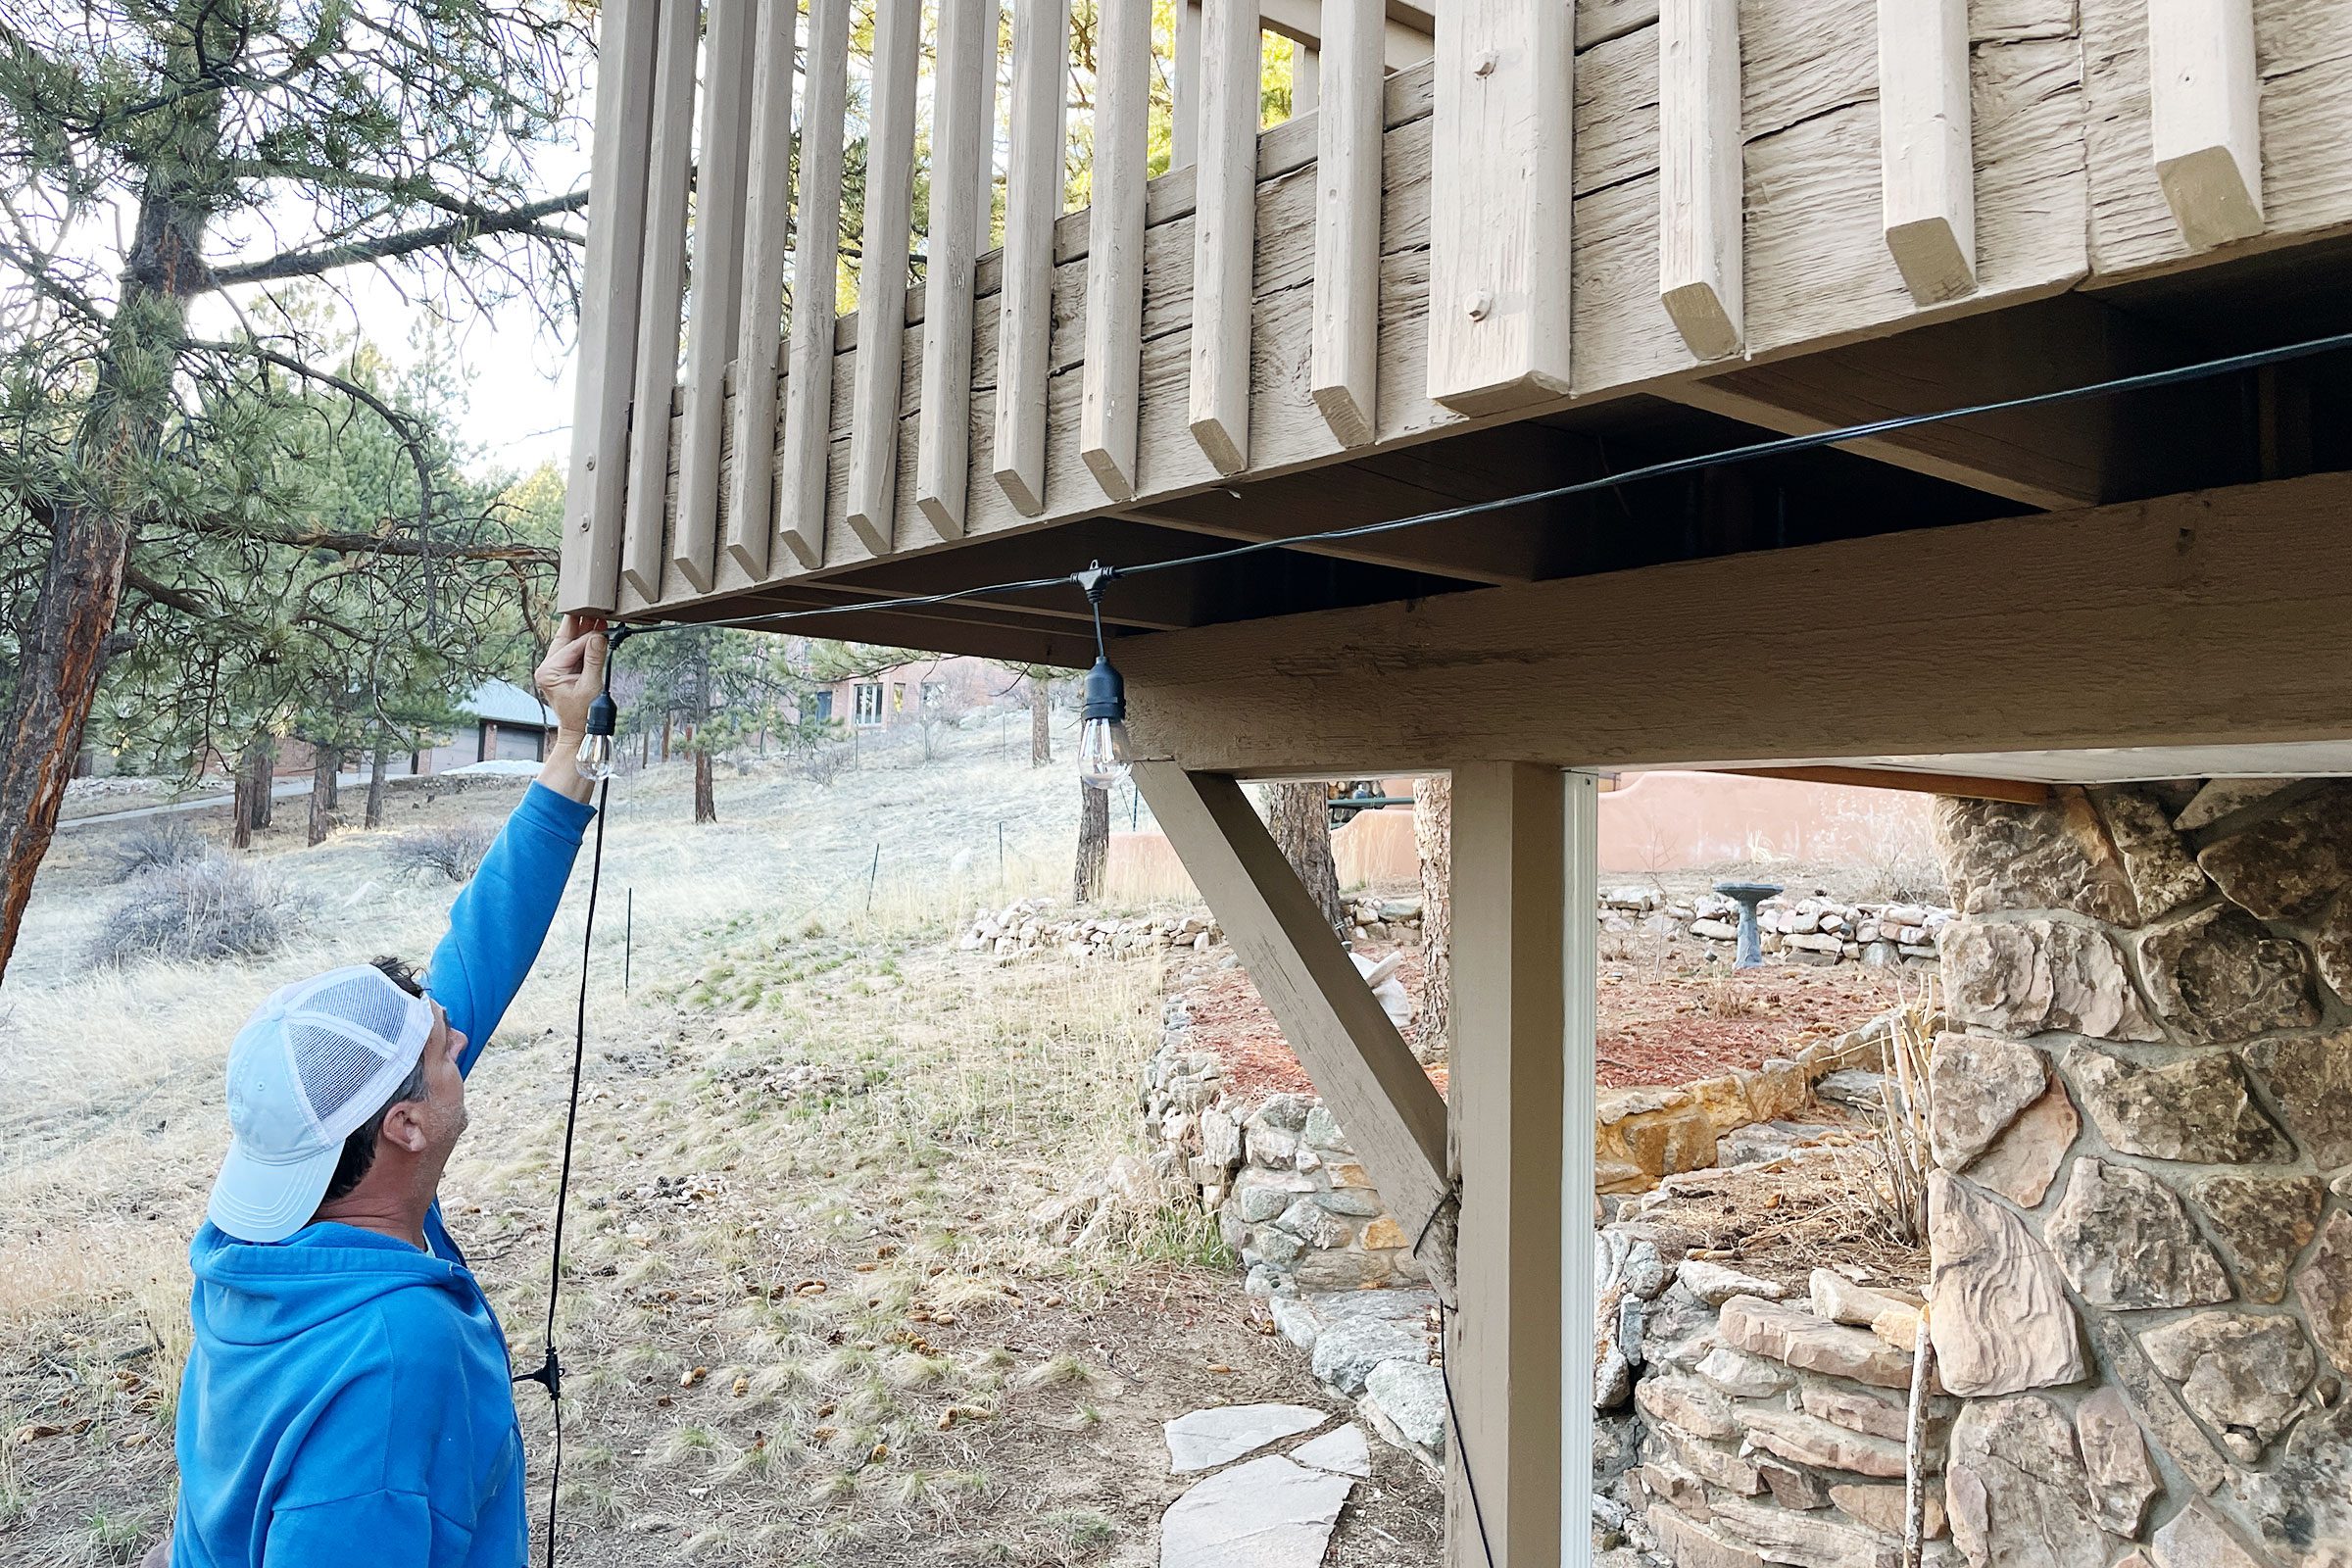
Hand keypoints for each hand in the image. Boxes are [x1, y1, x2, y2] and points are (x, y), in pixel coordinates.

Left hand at [534, 613, 607, 737]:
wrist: (580, 731)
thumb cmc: (583, 714)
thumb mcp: (591, 686)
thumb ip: (594, 659)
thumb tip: (598, 636)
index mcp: (548, 671)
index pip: (572, 647)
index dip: (590, 637)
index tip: (605, 628)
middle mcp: (547, 667)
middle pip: (565, 639)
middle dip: (580, 624)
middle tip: (592, 607)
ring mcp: (554, 669)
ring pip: (570, 643)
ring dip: (584, 631)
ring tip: (598, 617)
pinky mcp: (563, 671)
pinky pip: (575, 652)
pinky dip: (586, 643)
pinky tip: (596, 631)